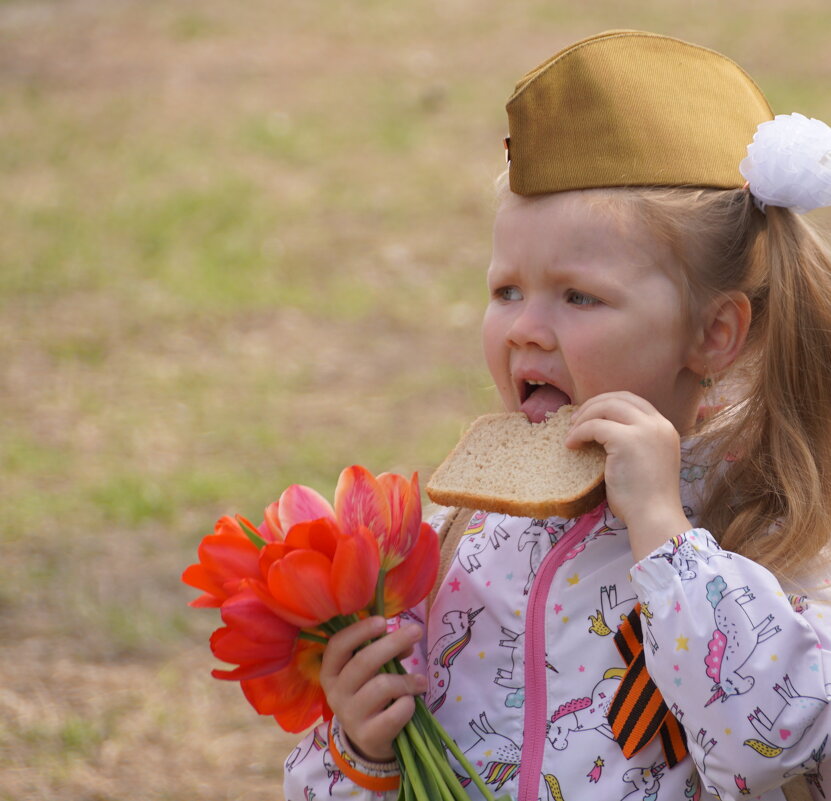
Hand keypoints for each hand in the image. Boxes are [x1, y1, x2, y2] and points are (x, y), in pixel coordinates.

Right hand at [319, 616, 427, 762]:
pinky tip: (411, 703)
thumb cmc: (371, 695)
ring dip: (407, 680)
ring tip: (421, 682)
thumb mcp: (372, 672)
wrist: (368, 740)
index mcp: (331, 672)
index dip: (359, 631)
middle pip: (363, 662)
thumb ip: (386, 652)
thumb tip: (407, 641)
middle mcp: (335, 693)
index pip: (337, 645)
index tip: (382, 621)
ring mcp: (350, 716)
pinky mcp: (368, 736)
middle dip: (392, 643)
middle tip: (416, 631)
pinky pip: (394, 713)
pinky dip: (408, 704)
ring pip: (382, 686)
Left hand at [565, 391, 691, 561]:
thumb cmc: (645, 499)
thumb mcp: (646, 460)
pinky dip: (578, 433)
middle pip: (619, 397)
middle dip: (593, 405)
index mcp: (665, 428)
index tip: (591, 415)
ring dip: (584, 417)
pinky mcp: (627, 440)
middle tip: (575, 420)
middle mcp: (658, 424)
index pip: (634, 401)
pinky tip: (571, 445)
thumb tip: (602, 431)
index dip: (609, 403)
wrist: (654, 517)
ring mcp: (645, 430)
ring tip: (571, 433)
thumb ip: (634, 443)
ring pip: (606, 407)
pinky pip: (594, 426)